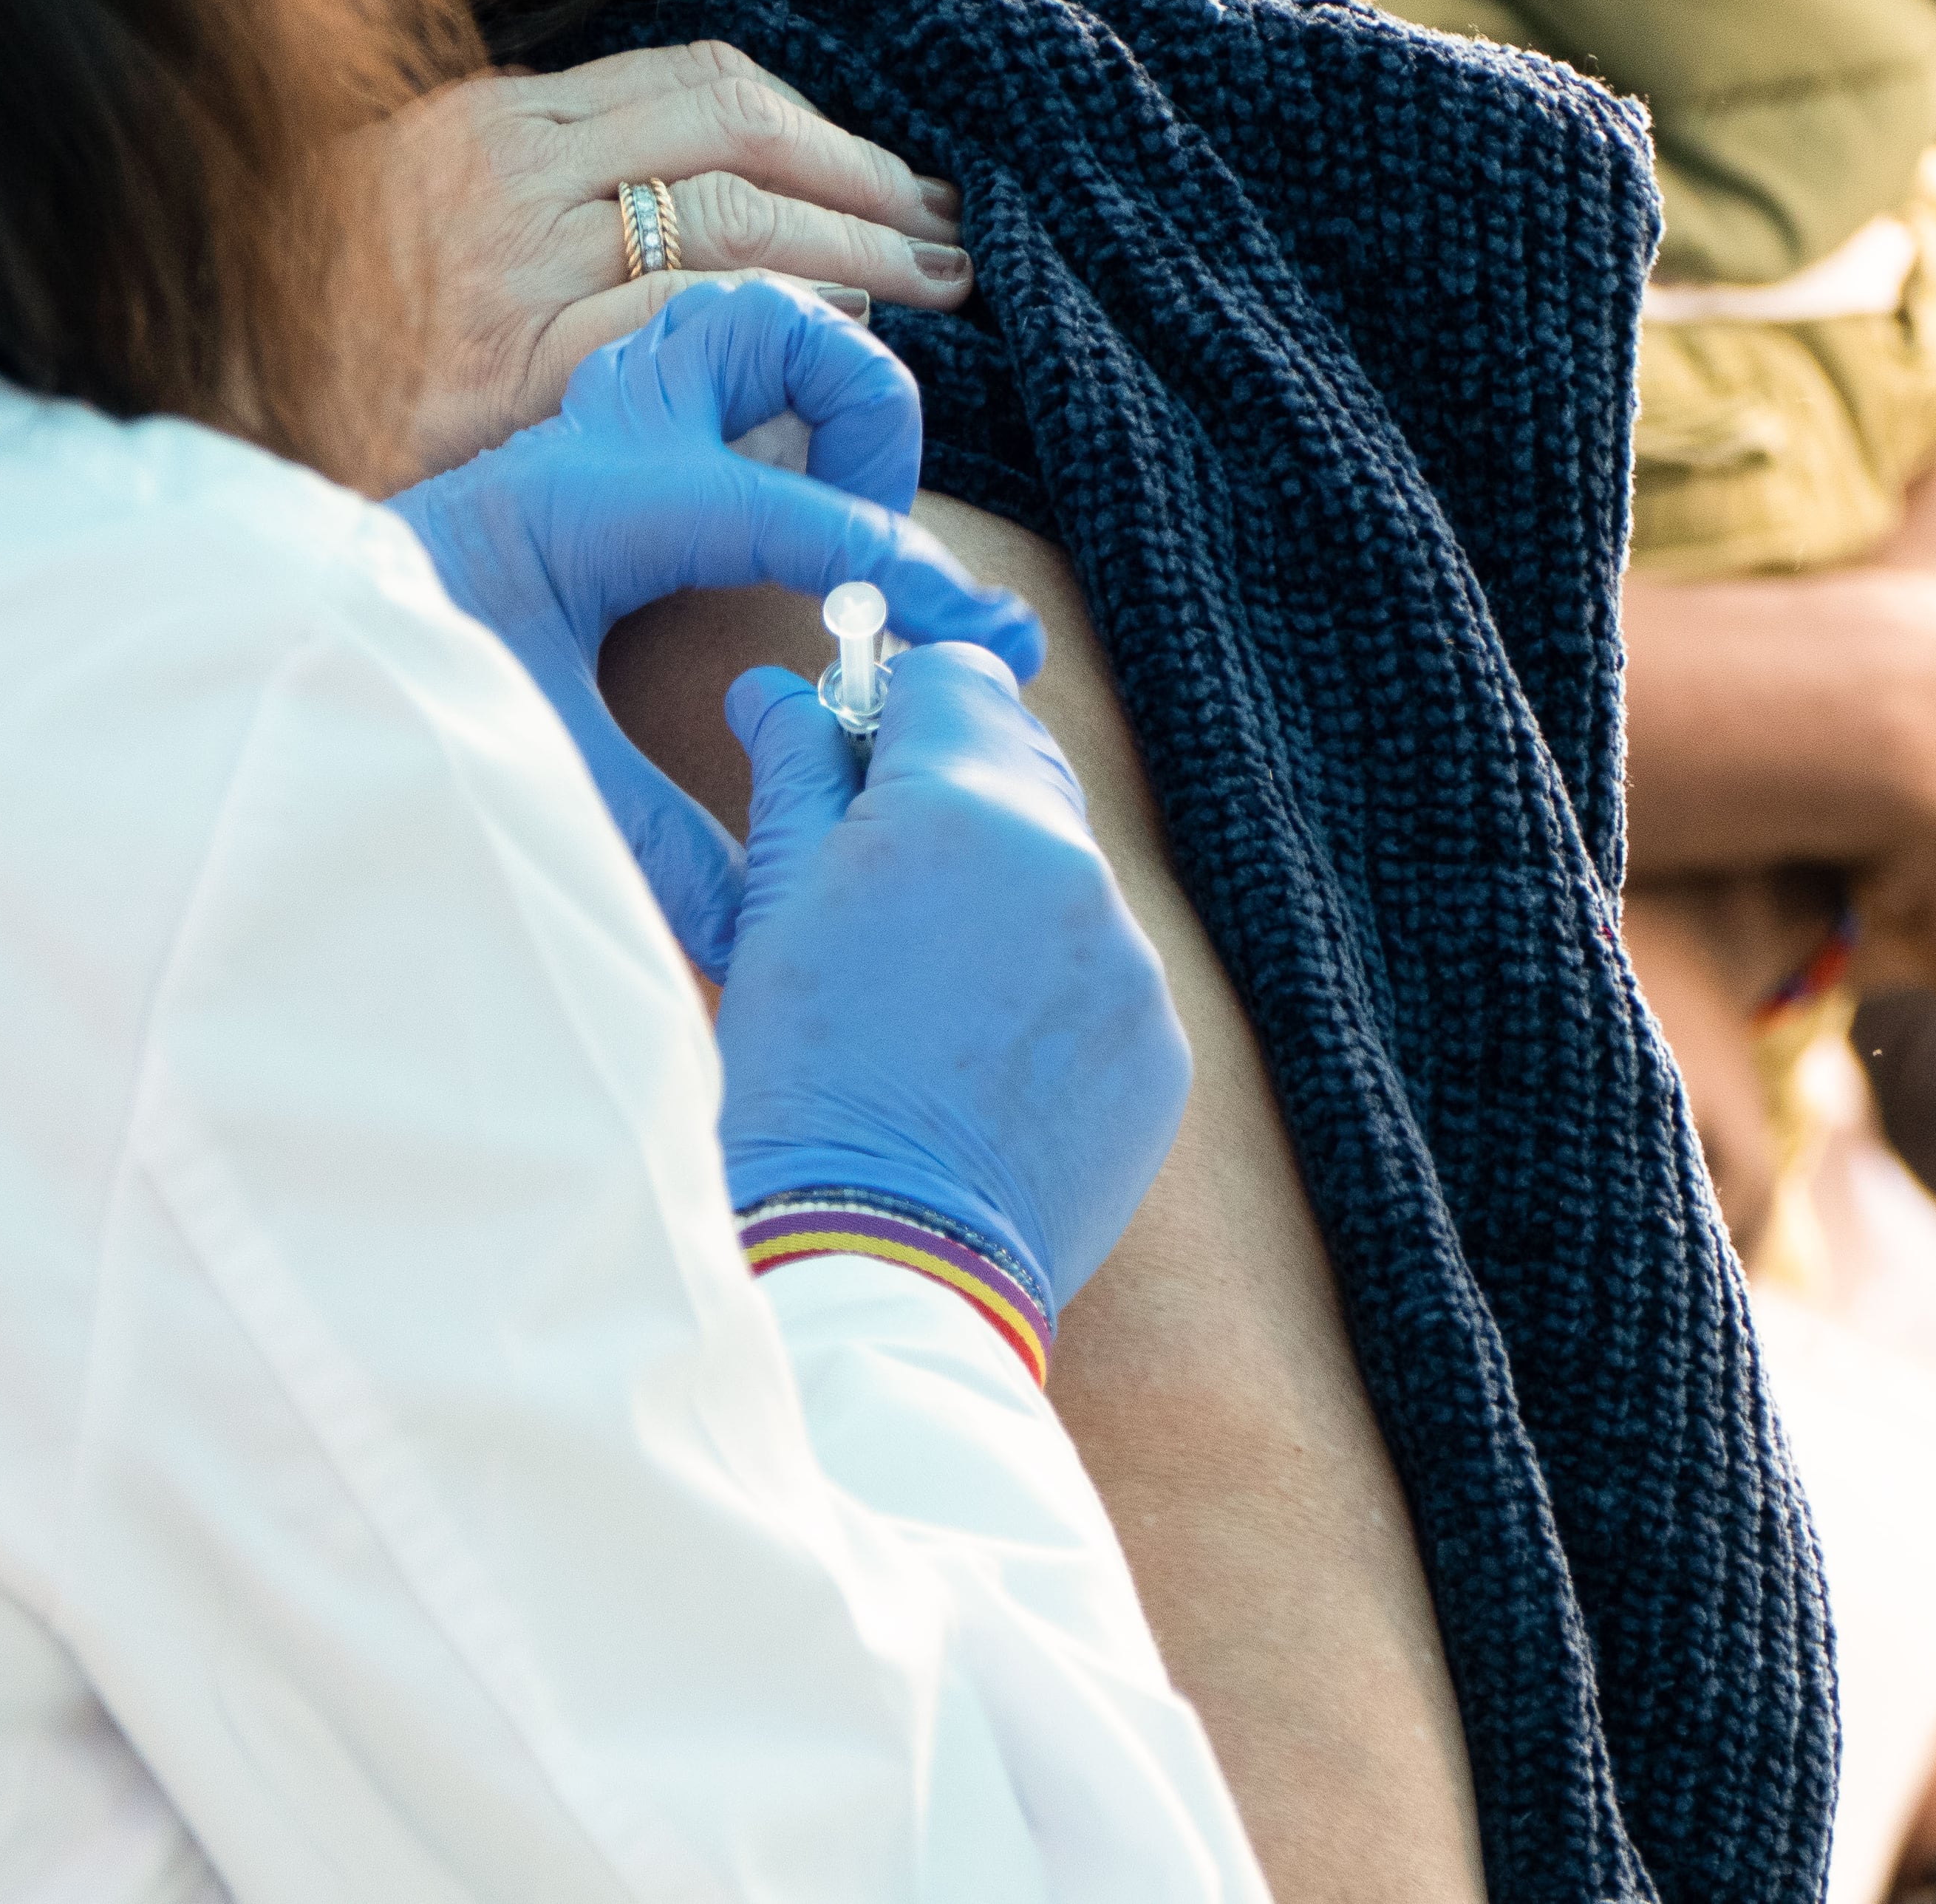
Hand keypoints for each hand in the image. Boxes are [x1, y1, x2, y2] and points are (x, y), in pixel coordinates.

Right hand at [374, 42, 971, 472]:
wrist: (200, 415)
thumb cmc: (315, 336)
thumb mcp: (417, 225)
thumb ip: (531, 204)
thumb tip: (671, 221)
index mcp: (494, 125)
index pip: (697, 85)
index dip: (819, 126)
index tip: (888, 175)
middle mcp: (510, 174)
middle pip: (738, 132)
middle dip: (866, 176)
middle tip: (949, 228)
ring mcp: (512, 268)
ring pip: (733, 215)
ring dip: (859, 249)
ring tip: (932, 287)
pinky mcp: (513, 369)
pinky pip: (681, 313)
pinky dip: (777, 314)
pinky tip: (836, 338)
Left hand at [388, 277, 1040, 977]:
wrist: (282, 628)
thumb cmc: (390, 681)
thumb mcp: (529, 764)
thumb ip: (653, 843)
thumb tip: (760, 923)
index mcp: (595, 503)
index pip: (783, 510)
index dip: (898, 567)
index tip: (986, 634)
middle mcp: (604, 430)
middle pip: (780, 322)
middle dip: (864, 416)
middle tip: (872, 538)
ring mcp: (602, 413)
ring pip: (750, 313)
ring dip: (823, 384)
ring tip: (838, 506)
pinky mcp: (599, 427)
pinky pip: (716, 362)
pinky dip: (776, 399)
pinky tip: (783, 501)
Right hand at [714, 644, 1190, 1307]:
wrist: (880, 1257)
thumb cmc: (801, 1080)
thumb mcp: (774, 912)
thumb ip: (794, 776)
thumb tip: (775, 689)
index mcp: (960, 810)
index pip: (956, 677)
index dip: (899, 708)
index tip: (861, 760)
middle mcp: (1068, 865)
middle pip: (1021, 762)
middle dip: (953, 797)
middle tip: (881, 881)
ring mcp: (1129, 959)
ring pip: (1064, 872)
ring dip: (1004, 894)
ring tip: (926, 993)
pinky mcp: (1161, 1041)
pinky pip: (1107, 971)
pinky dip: (1051, 988)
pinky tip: (982, 1056)